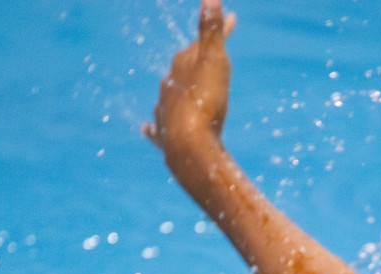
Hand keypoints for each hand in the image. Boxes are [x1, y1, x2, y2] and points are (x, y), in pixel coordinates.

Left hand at [143, 0, 237, 153]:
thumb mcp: (214, 62)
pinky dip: (154, 127)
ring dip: (178, 91)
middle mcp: (168, 85)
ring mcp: (165, 110)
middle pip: (183, 68)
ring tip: (186, 92)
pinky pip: (157, 129)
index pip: (201, 42)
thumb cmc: (205, 101)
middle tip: (211, 59)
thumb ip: (210, 30)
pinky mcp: (164, 136)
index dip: (220, 32)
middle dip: (196, 62)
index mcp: (181, 64)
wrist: (189, 145)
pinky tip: (147, 128)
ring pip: (169, 96)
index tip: (234, 21)